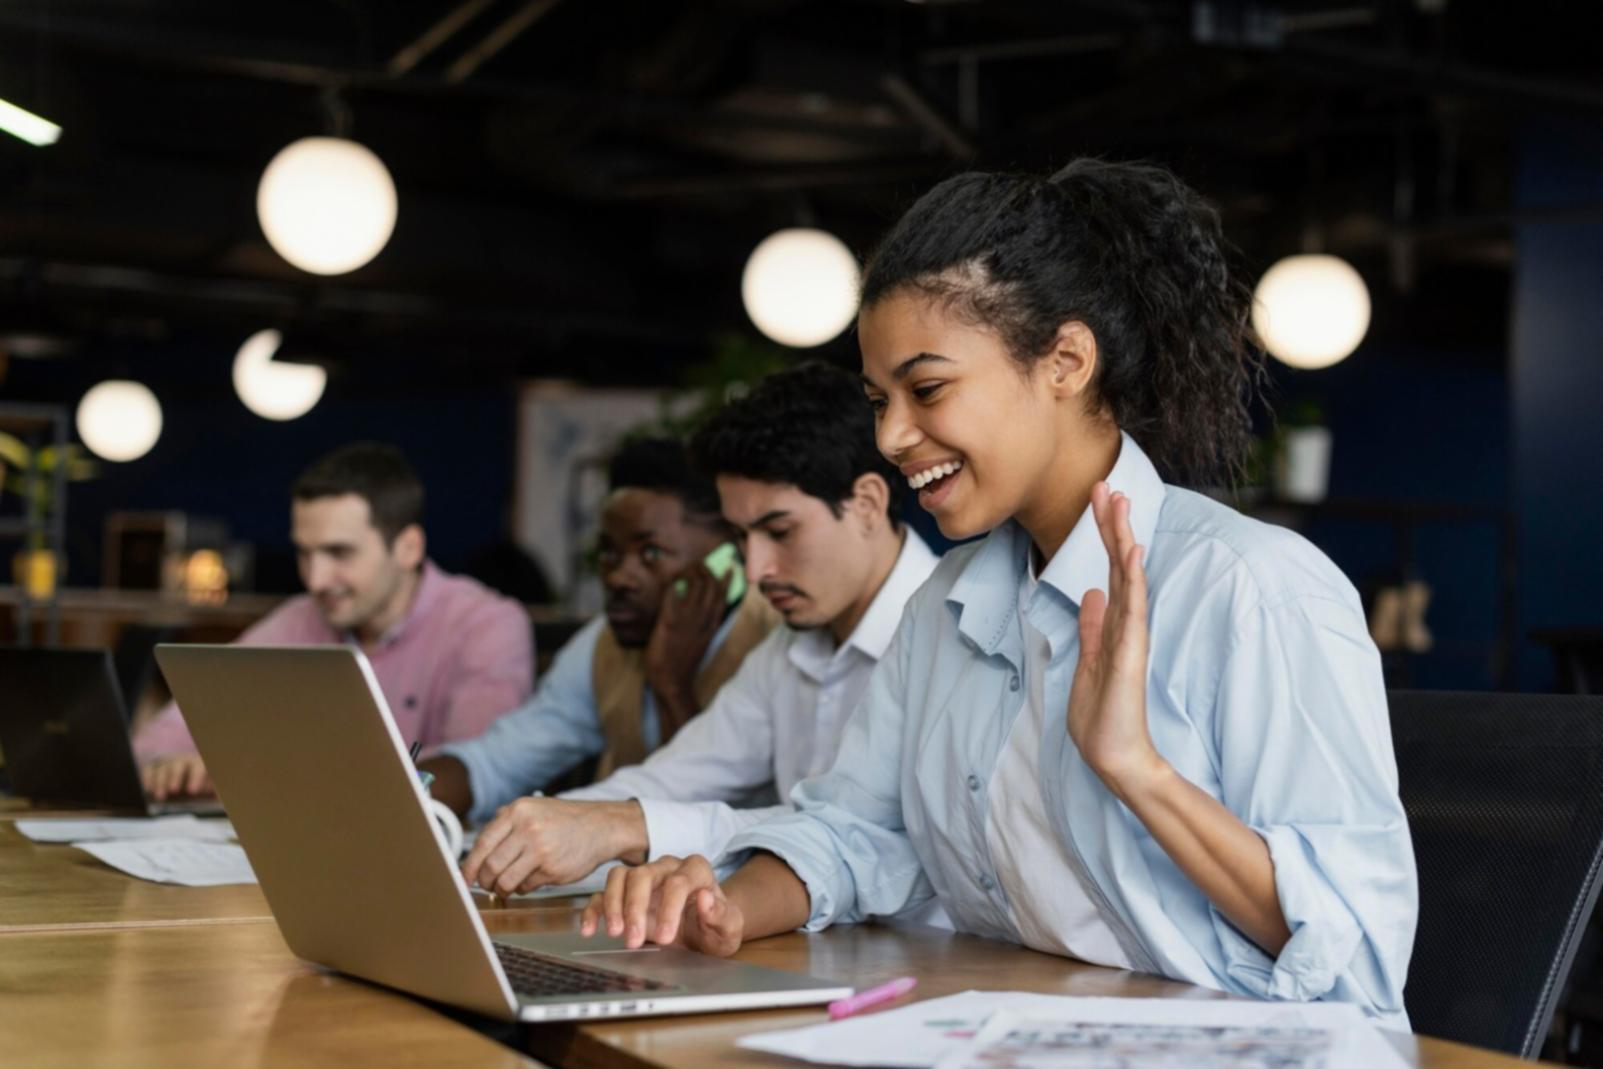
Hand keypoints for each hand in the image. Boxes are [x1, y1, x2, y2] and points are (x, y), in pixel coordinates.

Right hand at [141, 753, 213, 800]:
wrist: (188, 784)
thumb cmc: (203, 788)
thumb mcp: (213, 790)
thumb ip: (217, 791)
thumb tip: (219, 797)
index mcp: (200, 764)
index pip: (199, 766)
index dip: (196, 777)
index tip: (193, 791)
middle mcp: (182, 761)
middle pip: (177, 765)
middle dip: (175, 777)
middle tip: (173, 790)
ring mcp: (166, 763)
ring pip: (161, 768)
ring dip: (159, 782)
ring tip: (159, 797)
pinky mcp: (152, 768)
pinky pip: (148, 771)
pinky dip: (146, 780)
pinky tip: (146, 791)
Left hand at [461, 797, 645, 894]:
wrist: (601, 826)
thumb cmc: (564, 820)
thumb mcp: (533, 809)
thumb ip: (505, 824)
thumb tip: (474, 853)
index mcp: (519, 811)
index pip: (483, 843)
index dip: (469, 865)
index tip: (463, 878)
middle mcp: (528, 828)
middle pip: (491, 866)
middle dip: (485, 880)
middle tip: (487, 884)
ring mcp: (541, 850)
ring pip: (506, 881)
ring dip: (502, 888)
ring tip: (506, 886)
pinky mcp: (553, 870)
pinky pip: (526, 887)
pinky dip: (523, 888)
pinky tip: (530, 879)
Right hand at [579, 854, 744, 955]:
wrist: (705, 931)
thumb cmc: (717, 927)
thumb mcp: (730, 927)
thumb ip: (722, 914)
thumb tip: (706, 898)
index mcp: (696, 870)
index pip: (679, 880)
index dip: (671, 908)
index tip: (667, 937)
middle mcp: (667, 868)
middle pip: (643, 875)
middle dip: (636, 907)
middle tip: (634, 939)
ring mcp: (644, 878)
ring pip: (620, 877)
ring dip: (614, 905)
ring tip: (614, 933)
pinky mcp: (625, 894)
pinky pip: (603, 894)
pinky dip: (593, 909)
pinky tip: (589, 929)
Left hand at [643, 562, 729, 734]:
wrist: (670, 681)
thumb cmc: (683, 664)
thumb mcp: (701, 643)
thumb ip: (703, 626)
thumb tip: (703, 609)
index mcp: (711, 626)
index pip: (722, 597)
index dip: (725, 580)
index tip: (726, 568)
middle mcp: (701, 620)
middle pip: (709, 586)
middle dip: (705, 570)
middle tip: (699, 565)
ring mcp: (685, 621)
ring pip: (694, 585)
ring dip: (689, 572)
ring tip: (685, 569)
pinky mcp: (668, 623)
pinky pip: (672, 596)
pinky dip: (672, 584)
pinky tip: (671, 581)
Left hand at [1067, 483, 1166, 795]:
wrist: (1114, 756)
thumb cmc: (1102, 716)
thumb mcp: (1088, 662)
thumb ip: (1092, 628)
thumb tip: (1091, 594)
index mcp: (1113, 624)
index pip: (1108, 570)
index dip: (1102, 535)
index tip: (1097, 500)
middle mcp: (1126, 624)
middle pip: (1119, 564)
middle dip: (1111, 524)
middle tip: (1105, 484)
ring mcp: (1131, 636)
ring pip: (1129, 577)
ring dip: (1122, 539)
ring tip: (1118, 503)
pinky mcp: (1131, 652)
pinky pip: (1134, 608)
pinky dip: (1133, 578)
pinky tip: (1131, 551)